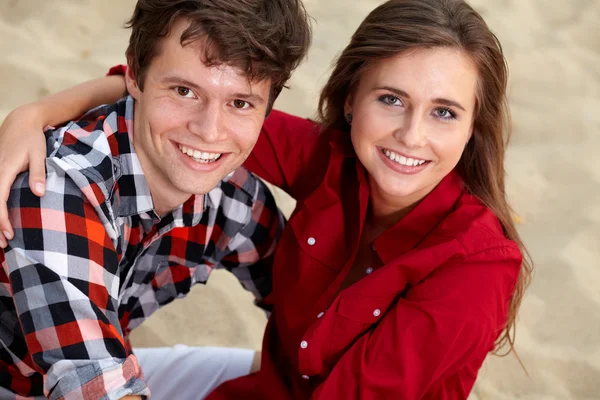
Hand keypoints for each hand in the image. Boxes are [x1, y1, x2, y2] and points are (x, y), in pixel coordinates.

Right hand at [0, 105, 47, 247]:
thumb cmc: (32, 139)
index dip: (1, 219)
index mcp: (4, 169)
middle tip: (2, 245)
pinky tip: (0, 221)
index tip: (8, 234)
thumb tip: (39, 194)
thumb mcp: (39, 154)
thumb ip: (38, 173)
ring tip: (1, 238)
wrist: (21, 122)